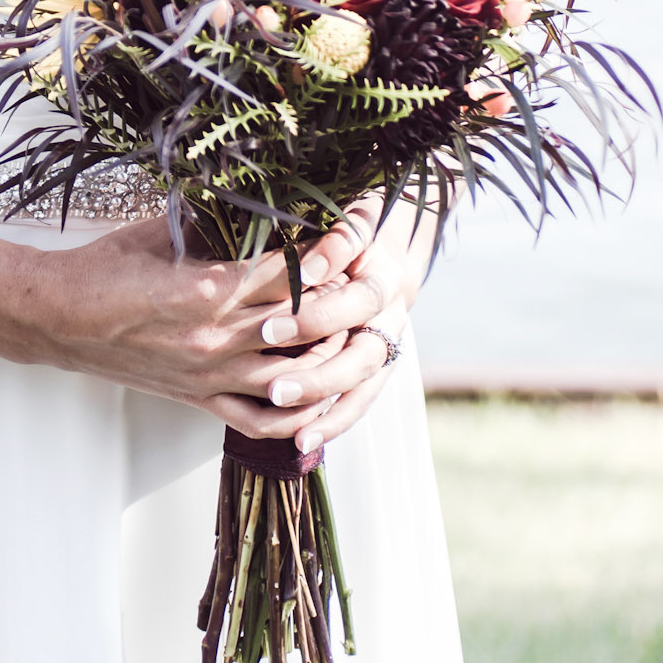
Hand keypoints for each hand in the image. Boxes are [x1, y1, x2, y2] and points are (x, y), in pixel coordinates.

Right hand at [31, 191, 429, 444]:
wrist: (53, 319)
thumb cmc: (101, 266)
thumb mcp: (160, 230)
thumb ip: (213, 221)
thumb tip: (262, 196)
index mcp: (205, 289)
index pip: (288, 268)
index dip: (330, 244)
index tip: (358, 219)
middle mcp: (214, 339)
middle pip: (304, 322)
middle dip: (349, 294)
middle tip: (377, 268)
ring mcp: (208, 377)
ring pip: (294, 377)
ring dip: (334, 355)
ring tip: (360, 327)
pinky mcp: (198, 400)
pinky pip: (259, 420)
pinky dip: (299, 414)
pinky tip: (322, 394)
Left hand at [249, 191, 433, 450]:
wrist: (388, 250)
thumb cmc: (353, 229)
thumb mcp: (349, 220)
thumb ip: (335, 238)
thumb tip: (305, 265)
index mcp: (383, 278)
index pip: (354, 301)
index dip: (315, 314)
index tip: (271, 325)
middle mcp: (391, 318)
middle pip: (360, 357)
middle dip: (317, 374)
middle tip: (273, 386)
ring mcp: (386, 347)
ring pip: (360, 388)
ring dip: (324, 407)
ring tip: (289, 426)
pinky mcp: (375, 370)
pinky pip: (357, 403)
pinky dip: (332, 423)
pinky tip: (301, 442)